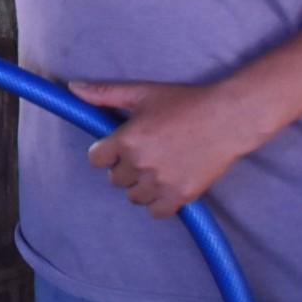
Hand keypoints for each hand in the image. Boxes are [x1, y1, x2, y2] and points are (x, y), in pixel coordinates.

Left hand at [72, 80, 262, 218]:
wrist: (228, 118)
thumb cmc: (185, 102)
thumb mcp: (143, 93)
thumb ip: (105, 93)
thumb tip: (73, 88)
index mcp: (127, 139)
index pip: (96, 159)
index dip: (107, 151)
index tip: (120, 146)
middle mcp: (141, 164)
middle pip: (115, 178)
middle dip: (125, 167)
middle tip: (145, 153)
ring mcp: (161, 183)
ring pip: (134, 196)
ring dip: (140, 185)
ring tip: (158, 167)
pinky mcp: (182, 196)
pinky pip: (156, 212)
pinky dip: (158, 202)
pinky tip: (167, 185)